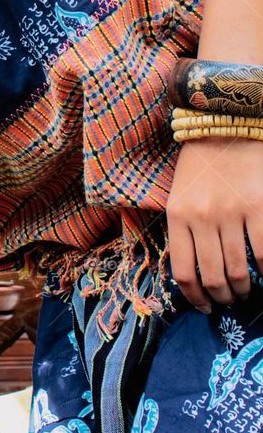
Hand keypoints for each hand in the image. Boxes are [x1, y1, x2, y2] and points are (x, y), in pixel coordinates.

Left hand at [166, 139, 262, 310]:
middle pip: (212, 278)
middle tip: (228, 300)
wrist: (224, 126)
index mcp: (178, 216)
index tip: (204, 306)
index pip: (183, 272)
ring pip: (238, 270)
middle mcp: (202, 217)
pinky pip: (262, 253)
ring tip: (245, 289)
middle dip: (222, 297)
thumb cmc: (200, 166)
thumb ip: (185, 231)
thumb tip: (195, 275)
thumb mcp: (179, 197)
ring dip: (243, 288)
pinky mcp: (258, 207)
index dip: (194, 297)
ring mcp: (231, 212)